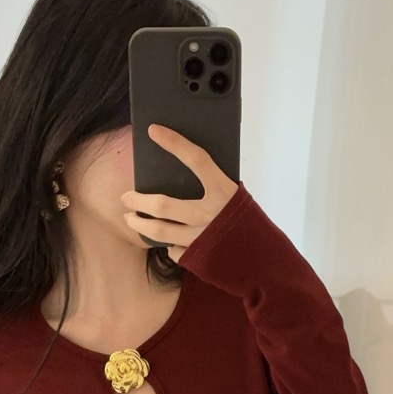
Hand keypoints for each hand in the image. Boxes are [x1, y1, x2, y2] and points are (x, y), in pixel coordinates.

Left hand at [120, 123, 239, 263]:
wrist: (266, 262)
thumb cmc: (250, 225)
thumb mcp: (237, 199)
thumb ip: (214, 188)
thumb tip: (183, 174)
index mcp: (224, 192)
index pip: (197, 159)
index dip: (175, 143)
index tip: (154, 131)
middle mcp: (210, 215)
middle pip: (162, 205)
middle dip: (139, 200)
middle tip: (126, 197)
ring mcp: (201, 239)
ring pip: (159, 231)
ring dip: (139, 224)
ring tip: (130, 218)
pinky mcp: (197, 258)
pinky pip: (172, 250)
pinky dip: (166, 244)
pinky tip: (164, 240)